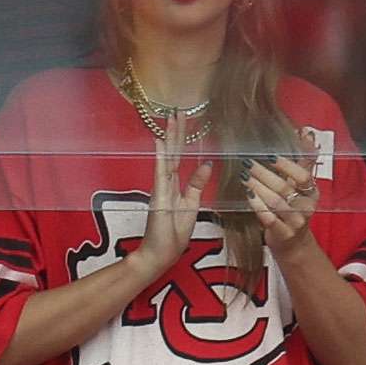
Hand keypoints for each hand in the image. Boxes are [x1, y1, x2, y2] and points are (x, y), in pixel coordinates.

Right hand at [128, 111, 212, 280]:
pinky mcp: (158, 198)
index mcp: (175, 185)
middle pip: (172, 152)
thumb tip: (207, 163)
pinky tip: (161, 143)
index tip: (183, 120)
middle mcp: (166, 183)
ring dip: (169, 138)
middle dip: (175, 131)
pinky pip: (160, 174)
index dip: (181, 138)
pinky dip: (161, 158)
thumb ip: (196, 184)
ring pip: (167, 158)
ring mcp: (161, 189)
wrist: (160, 254)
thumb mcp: (191, 205)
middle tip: (178, 110)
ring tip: (171, 118)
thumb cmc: (173, 233)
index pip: (179, 156)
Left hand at [245, 131, 321, 258]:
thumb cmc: (294, 208)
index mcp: (312, 192)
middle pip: (284, 187)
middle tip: (247, 163)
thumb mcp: (302, 186)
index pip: (303, 176)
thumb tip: (306, 133)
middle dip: (263, 173)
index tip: (269, 155)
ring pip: (275, 202)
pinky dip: (257, 205)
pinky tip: (248, 195)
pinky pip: (268, 218)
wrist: (293, 243)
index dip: (286, 165)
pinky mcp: (283, 234)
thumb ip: (303, 161)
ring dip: (257, 187)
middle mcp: (306, 207)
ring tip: (244, 176)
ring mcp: (295, 222)